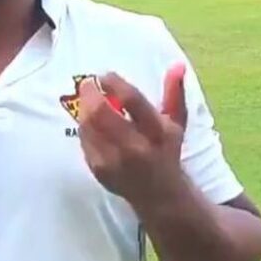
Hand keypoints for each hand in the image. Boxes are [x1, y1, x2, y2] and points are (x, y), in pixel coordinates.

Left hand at [78, 64, 187, 206]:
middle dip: (90, 93)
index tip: (106, 75)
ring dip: (85, 108)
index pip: (131, 100)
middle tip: (88, 83)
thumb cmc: (166, 151)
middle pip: (101, 112)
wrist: (159, 195)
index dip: (114, 83)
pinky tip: (91, 124)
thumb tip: (177, 65)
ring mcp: (114, 161)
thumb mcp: (176, 123)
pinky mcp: (99, 170)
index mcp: (156, 132)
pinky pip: (84, 140)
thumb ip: (175, 93)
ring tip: (90, 101)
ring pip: (88, 125)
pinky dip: (85, 127)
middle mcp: (135, 147)